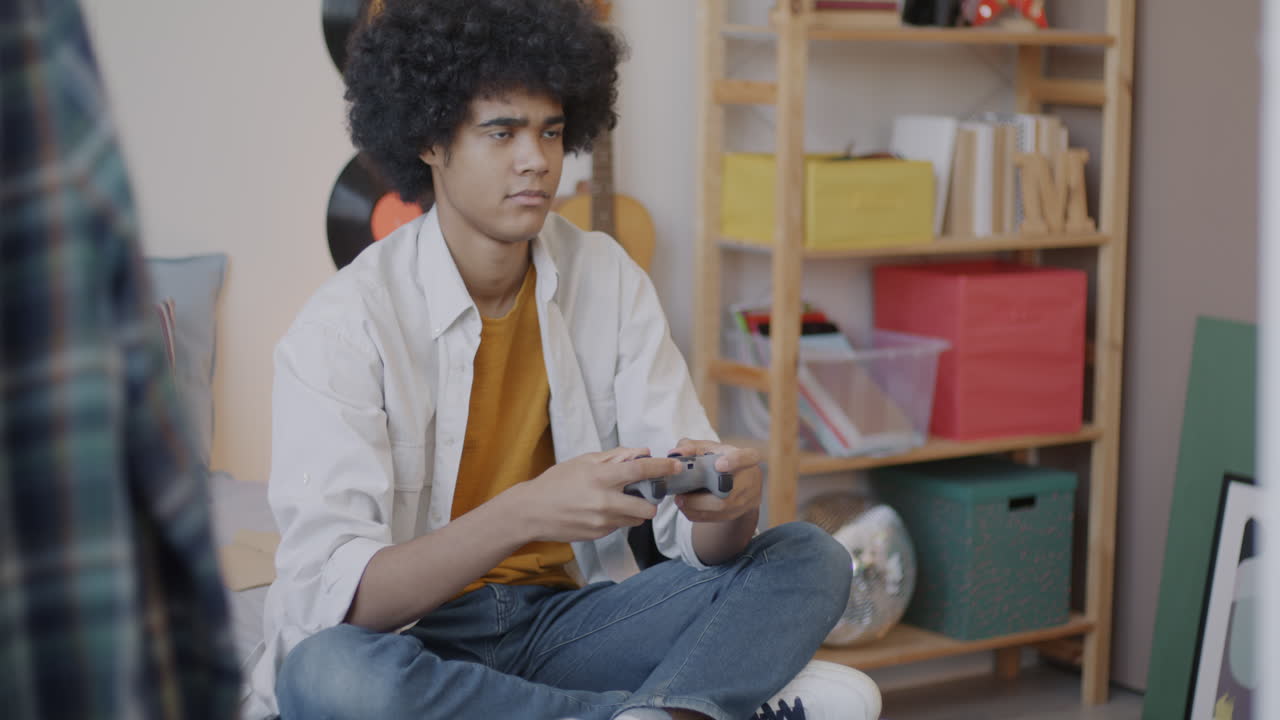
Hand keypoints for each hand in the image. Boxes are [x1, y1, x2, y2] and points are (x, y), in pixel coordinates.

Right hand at [510, 448, 680, 543]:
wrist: (532, 512)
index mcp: (601, 477)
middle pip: (647, 507)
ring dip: (636, 510)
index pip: (641, 471)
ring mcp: (602, 522)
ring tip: (620, 500)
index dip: (662, 469)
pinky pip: (620, 526)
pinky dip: (619, 518)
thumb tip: (642, 452)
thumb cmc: (556, 482)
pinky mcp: (599, 535)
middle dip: (651, 500)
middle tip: (645, 492)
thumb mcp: (584, 461)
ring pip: (636, 519)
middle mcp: (605, 501)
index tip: (675, 467)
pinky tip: (603, 510)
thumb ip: (615, 456)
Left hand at [666, 438, 762, 523]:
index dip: (735, 461)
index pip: (749, 457)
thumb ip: (690, 447)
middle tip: (681, 494)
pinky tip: (685, 507)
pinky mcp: (736, 513)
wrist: (733, 481)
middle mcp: (750, 479)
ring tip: (679, 500)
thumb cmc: (718, 459)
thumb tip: (676, 453)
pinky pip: (715, 518)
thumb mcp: (707, 448)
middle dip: (702, 495)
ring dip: (696, 506)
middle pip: (730, 490)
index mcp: (747, 457)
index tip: (718, 465)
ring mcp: (745, 499)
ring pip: (722, 508)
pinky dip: (697, 514)